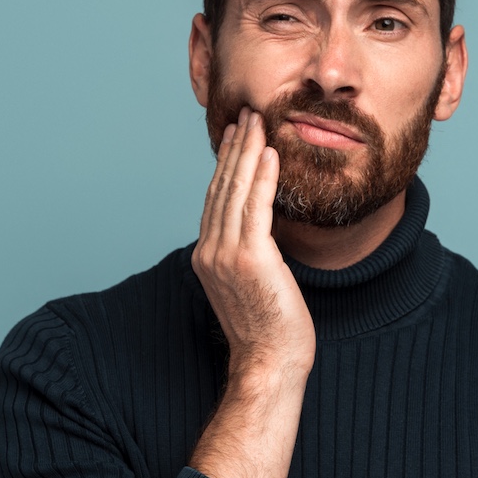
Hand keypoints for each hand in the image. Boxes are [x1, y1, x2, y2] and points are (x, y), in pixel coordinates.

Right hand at [191, 108, 315, 382]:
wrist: (269, 363)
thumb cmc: (269, 331)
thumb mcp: (253, 284)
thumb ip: (251, 254)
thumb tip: (264, 232)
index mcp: (207, 256)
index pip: (216, 199)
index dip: (226, 164)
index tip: (237, 136)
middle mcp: (210, 251)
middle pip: (221, 187)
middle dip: (235, 148)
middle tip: (247, 115)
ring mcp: (225, 254)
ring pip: (235, 191)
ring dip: (248, 152)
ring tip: (259, 122)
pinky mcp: (249, 258)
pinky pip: (255, 206)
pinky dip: (261, 176)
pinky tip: (270, 152)